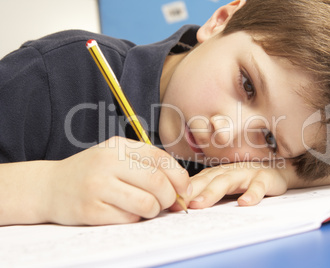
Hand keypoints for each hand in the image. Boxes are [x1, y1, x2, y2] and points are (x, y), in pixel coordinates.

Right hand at [43, 136, 190, 224]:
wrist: (49, 186)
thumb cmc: (91, 172)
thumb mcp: (115, 156)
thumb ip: (146, 165)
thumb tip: (181, 188)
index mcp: (118, 146)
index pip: (160, 159)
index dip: (179, 177)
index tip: (184, 190)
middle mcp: (107, 162)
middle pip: (157, 182)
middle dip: (169, 197)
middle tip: (167, 203)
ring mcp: (98, 186)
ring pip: (146, 203)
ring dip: (153, 210)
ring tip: (146, 208)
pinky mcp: (91, 210)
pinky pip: (128, 218)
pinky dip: (133, 218)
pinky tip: (124, 211)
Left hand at [188, 162, 288, 208]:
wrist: (277, 169)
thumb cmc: (246, 178)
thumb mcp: (225, 184)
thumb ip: (207, 192)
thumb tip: (182, 205)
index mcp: (217, 173)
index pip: (197, 181)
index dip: (183, 190)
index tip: (169, 202)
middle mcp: (228, 171)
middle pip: (208, 180)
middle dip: (192, 191)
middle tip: (179, 203)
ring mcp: (246, 173)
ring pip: (228, 181)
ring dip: (213, 191)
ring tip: (201, 203)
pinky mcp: (264, 178)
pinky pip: (258, 186)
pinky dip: (251, 194)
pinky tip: (245, 202)